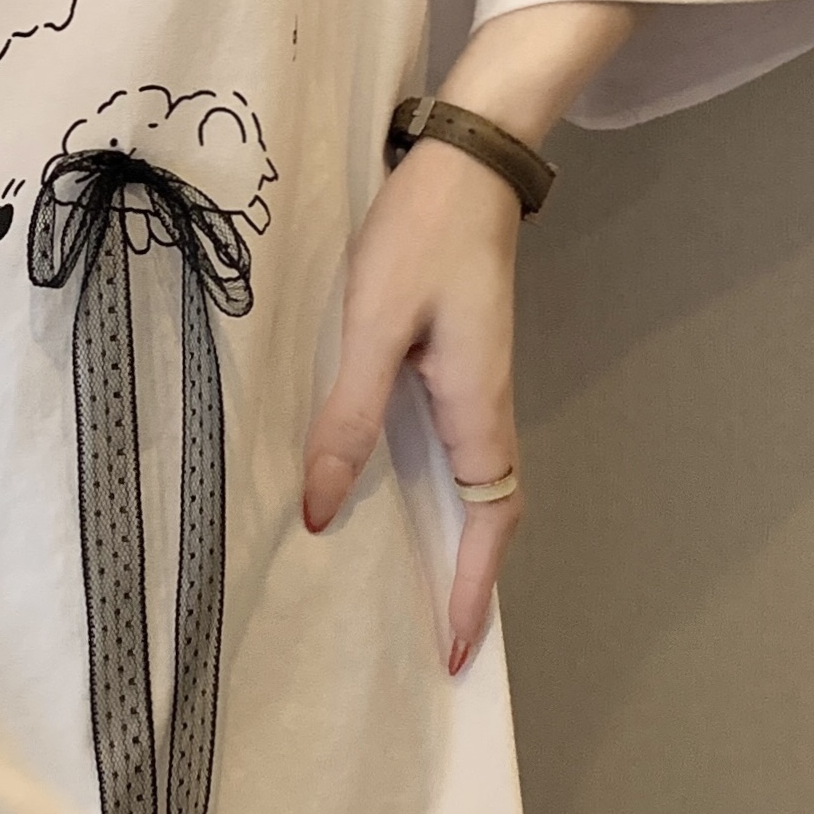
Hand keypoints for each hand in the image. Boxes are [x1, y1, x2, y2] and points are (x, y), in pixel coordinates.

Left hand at [300, 139, 524, 675]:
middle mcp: (487, 404)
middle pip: (486, 512)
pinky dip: (434, 488)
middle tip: (434, 641)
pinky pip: (452, 444)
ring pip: (472, 479)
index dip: (474, 589)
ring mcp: (476, 382)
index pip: (489, 521)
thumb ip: (349, 417)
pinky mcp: (456, 358)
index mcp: (478, 407)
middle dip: (467, 579)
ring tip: (412, 587)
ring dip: (452, 536)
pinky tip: (389, 489)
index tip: (457, 651)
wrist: (465, 162)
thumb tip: (324, 513)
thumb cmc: (420, 238)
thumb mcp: (374, 327)